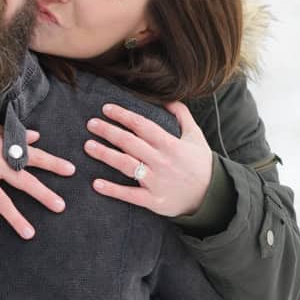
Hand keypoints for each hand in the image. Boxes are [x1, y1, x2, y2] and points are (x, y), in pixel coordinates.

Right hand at [0, 123, 73, 240]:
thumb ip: (14, 134)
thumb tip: (36, 137)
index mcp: (3, 148)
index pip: (33, 156)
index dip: (53, 163)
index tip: (71, 171)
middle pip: (23, 181)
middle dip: (42, 194)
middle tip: (60, 206)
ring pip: (0, 201)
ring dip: (15, 218)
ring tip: (29, 233)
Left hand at [87, 99, 214, 217]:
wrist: (212, 196)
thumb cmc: (201, 164)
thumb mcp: (195, 136)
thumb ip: (182, 115)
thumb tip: (168, 98)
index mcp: (170, 144)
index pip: (142, 125)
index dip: (123, 115)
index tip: (106, 108)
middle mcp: (161, 161)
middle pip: (130, 143)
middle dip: (109, 132)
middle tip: (91, 124)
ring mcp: (156, 182)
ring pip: (126, 165)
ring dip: (105, 155)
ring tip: (88, 146)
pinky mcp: (154, 201)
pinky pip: (130, 195)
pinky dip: (113, 190)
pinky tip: (96, 184)